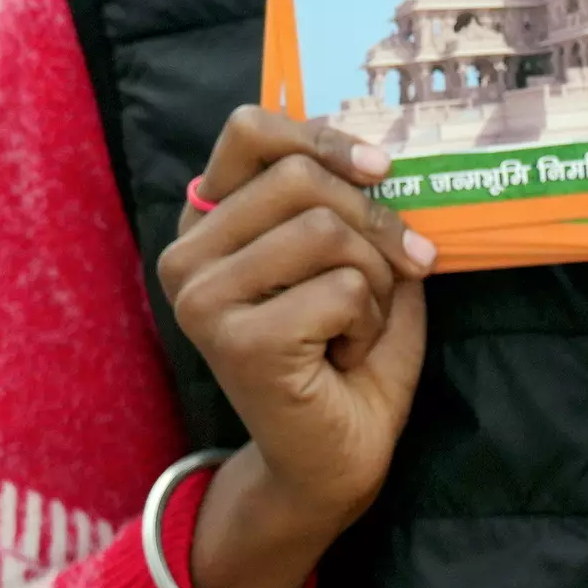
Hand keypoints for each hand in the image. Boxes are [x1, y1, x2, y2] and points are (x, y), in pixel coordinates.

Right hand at [156, 109, 434, 587]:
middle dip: (373, 222)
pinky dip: (369, 321)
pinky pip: (341, 288)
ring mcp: (202, 299)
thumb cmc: (347, 352)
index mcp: (210, 224)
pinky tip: (343, 356)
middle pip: (300, 178)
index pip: (249, 130)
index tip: (381, 169)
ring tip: (357, 324)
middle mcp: (187, 256)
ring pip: (325, 230)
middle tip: (400, 270)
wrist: (335, 457)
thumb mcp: (355, 258)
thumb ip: (349, 199)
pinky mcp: (235, 339)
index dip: (324, 138)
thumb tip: (382, 150)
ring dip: (375, 280)